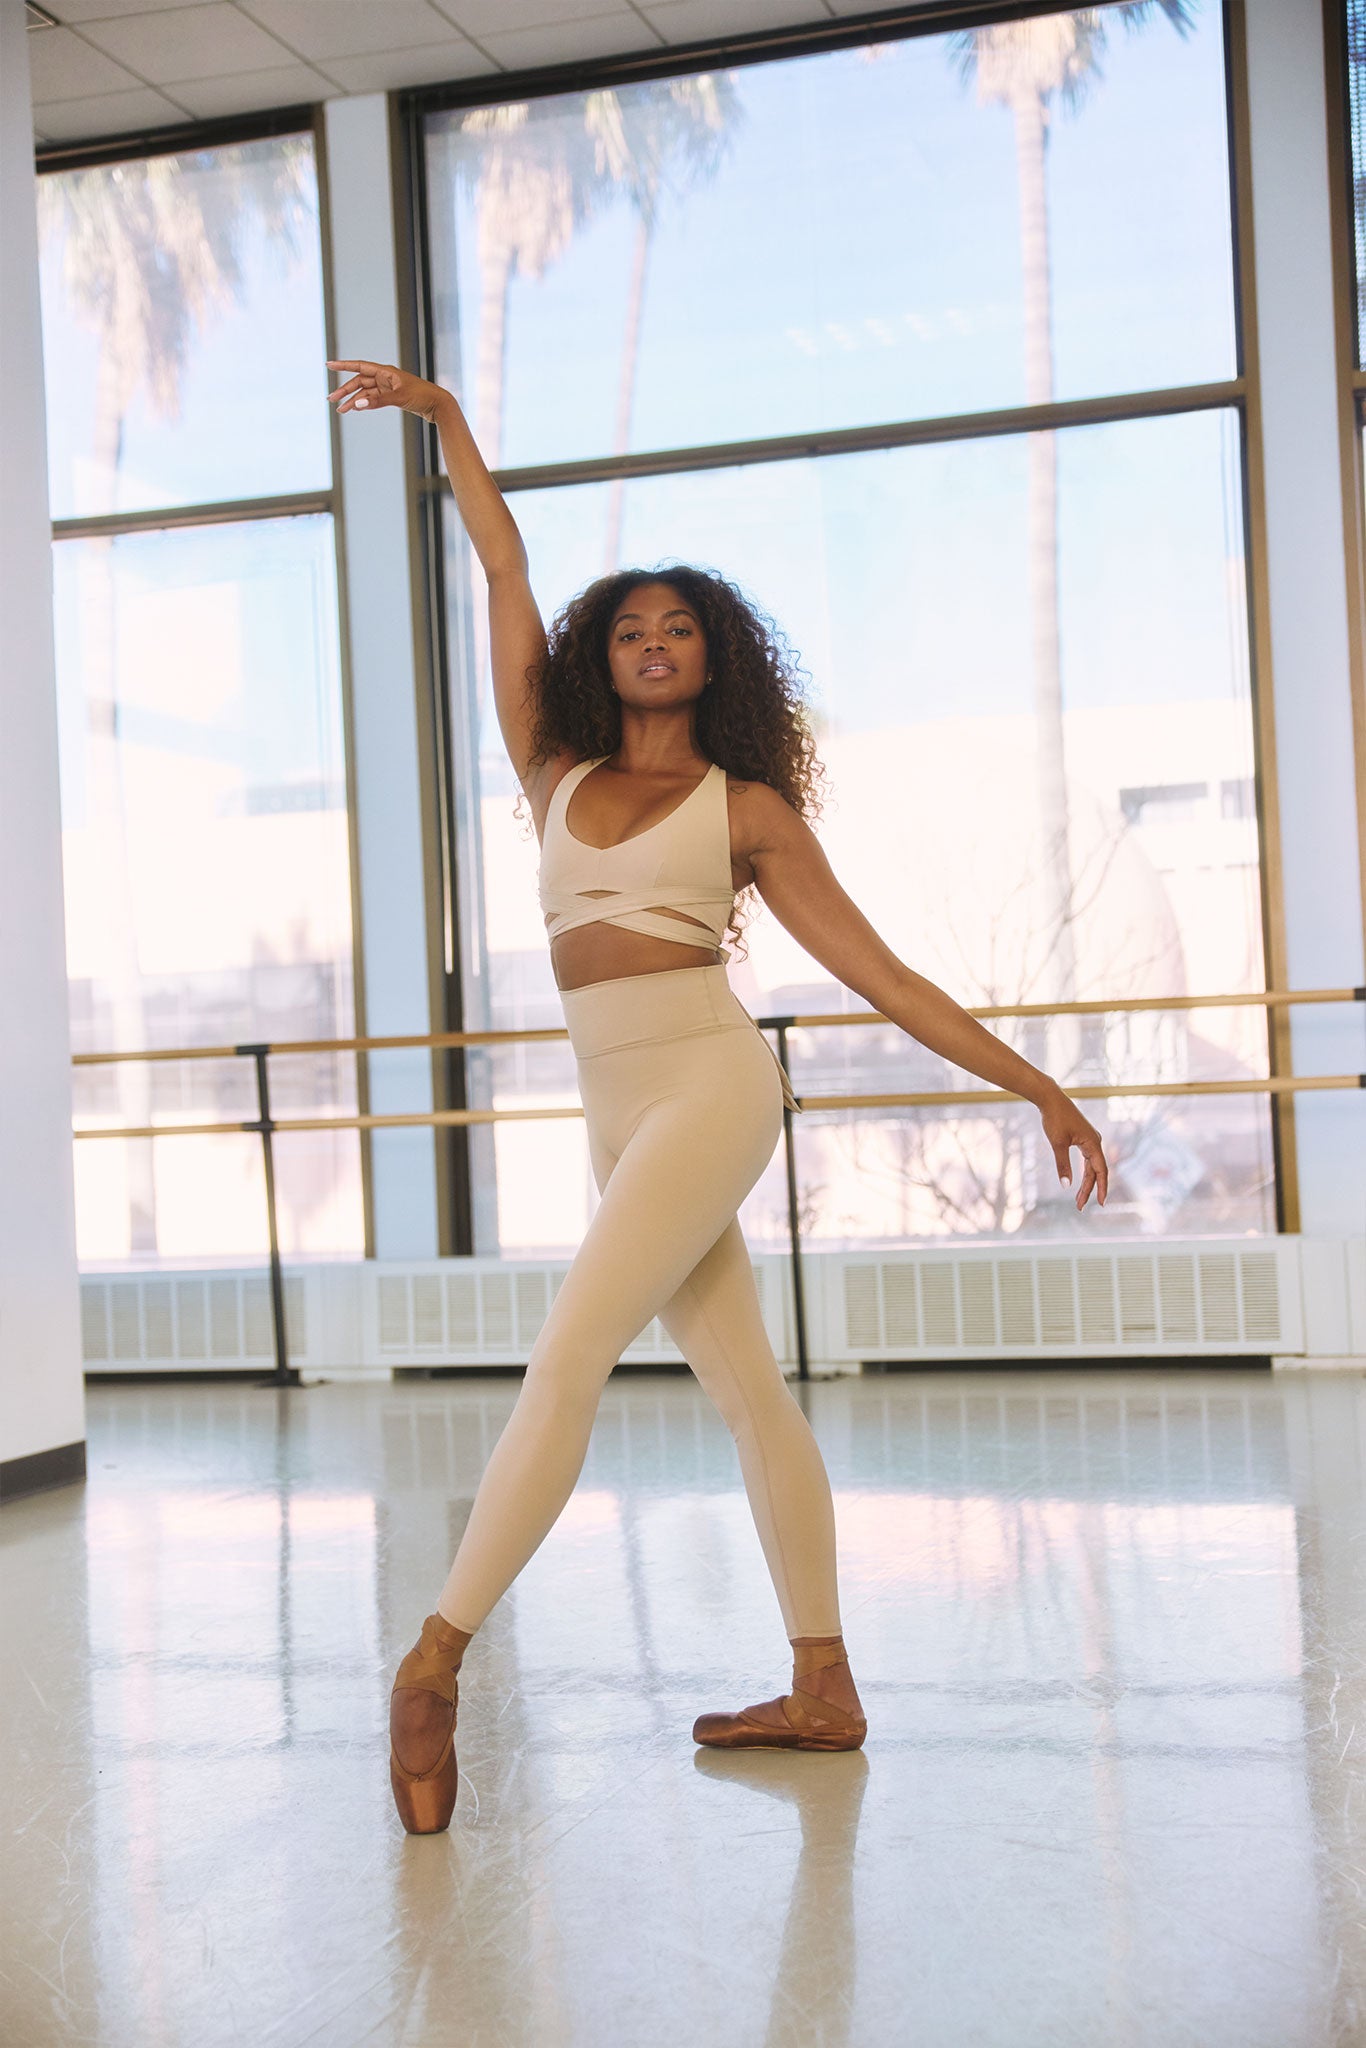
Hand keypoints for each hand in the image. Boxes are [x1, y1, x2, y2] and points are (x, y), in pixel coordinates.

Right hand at [326, 358, 445, 420]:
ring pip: (365, 393)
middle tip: (331, 399)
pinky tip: (354, 409)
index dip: (343, 366)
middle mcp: (385, 377)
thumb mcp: (399, 398)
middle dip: (345, 390)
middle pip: (359, 382)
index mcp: (386, 371)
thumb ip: (377, 401)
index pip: (359, 366)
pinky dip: (363, 404)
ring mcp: (387, 387)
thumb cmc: (422, 396)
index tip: (328, 365)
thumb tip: (357, 405)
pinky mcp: (391, 397)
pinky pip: (373, 400)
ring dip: (353, 401)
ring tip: (341, 410)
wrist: (438, 405)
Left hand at [1039, 1086, 1107, 1209]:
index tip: (1101, 1204)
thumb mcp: (1057, 1143)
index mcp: (1093, 1143)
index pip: (1101, 1171)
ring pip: (1091, 1166)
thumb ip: (1062, 1165)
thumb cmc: (1055, 1119)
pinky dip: (1084, 1172)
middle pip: (1096, 1171)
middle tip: (1079, 1207)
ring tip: (1078, 1199)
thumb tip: (1065, 1186)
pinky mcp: (1083, 1138)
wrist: (1051, 1099)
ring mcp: (1090, 1140)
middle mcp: (1095, 1142)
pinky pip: (1087, 1159)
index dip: (1102, 1188)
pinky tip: (1080, 1180)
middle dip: (1089, 1190)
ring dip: (1086, 1182)